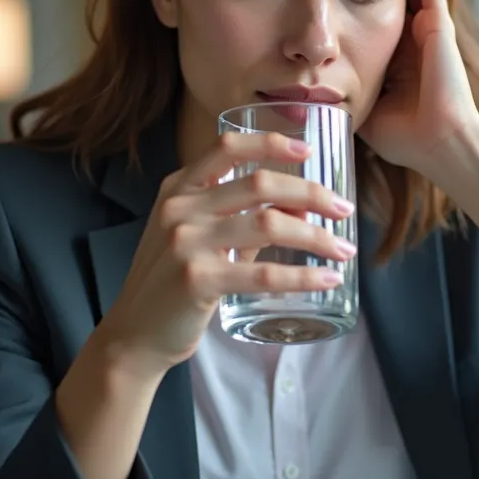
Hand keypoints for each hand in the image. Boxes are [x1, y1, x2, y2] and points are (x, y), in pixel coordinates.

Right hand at [87, 132, 356, 379]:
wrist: (134, 335)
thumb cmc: (171, 283)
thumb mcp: (197, 238)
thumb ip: (243, 218)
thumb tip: (300, 204)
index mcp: (178, 189)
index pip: (227, 147)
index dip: (271, 143)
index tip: (307, 149)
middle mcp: (180, 209)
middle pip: (260, 183)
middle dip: (311, 193)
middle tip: (343, 209)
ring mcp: (186, 243)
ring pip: (269, 223)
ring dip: (316, 236)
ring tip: (344, 249)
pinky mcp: (197, 280)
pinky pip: (263, 273)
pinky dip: (303, 276)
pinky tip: (327, 279)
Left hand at [359, 0, 478, 173]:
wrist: (439, 143)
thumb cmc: (406, 138)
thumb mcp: (366, 114)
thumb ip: (346, 100)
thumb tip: (312, 97)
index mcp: (397, 63)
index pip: (373, 26)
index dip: (354, 10)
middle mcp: (413, 44)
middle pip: (389, 3)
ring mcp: (428, 33)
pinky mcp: (440, 26)